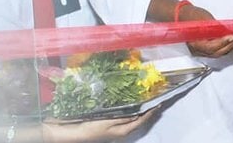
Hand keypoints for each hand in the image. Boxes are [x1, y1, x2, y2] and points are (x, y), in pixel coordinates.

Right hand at [43, 106, 158, 142]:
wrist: (74, 133)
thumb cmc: (90, 128)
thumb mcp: (107, 121)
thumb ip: (123, 117)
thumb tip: (138, 113)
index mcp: (124, 131)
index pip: (142, 121)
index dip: (151, 112)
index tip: (159, 103)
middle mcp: (122, 131)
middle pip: (139, 120)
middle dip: (147, 111)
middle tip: (155, 100)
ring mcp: (115, 128)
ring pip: (132, 118)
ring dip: (139, 110)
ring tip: (145, 101)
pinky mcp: (109, 124)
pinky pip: (124, 117)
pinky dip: (129, 111)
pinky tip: (129, 105)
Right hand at [179, 4, 232, 57]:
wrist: (181, 14)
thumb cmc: (189, 15)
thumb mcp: (204, 19)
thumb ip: (217, 28)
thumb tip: (230, 32)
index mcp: (194, 43)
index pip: (211, 47)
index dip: (223, 42)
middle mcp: (197, 49)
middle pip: (217, 52)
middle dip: (231, 45)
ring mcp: (201, 50)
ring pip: (219, 52)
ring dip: (232, 46)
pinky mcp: (206, 48)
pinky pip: (218, 50)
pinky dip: (228, 46)